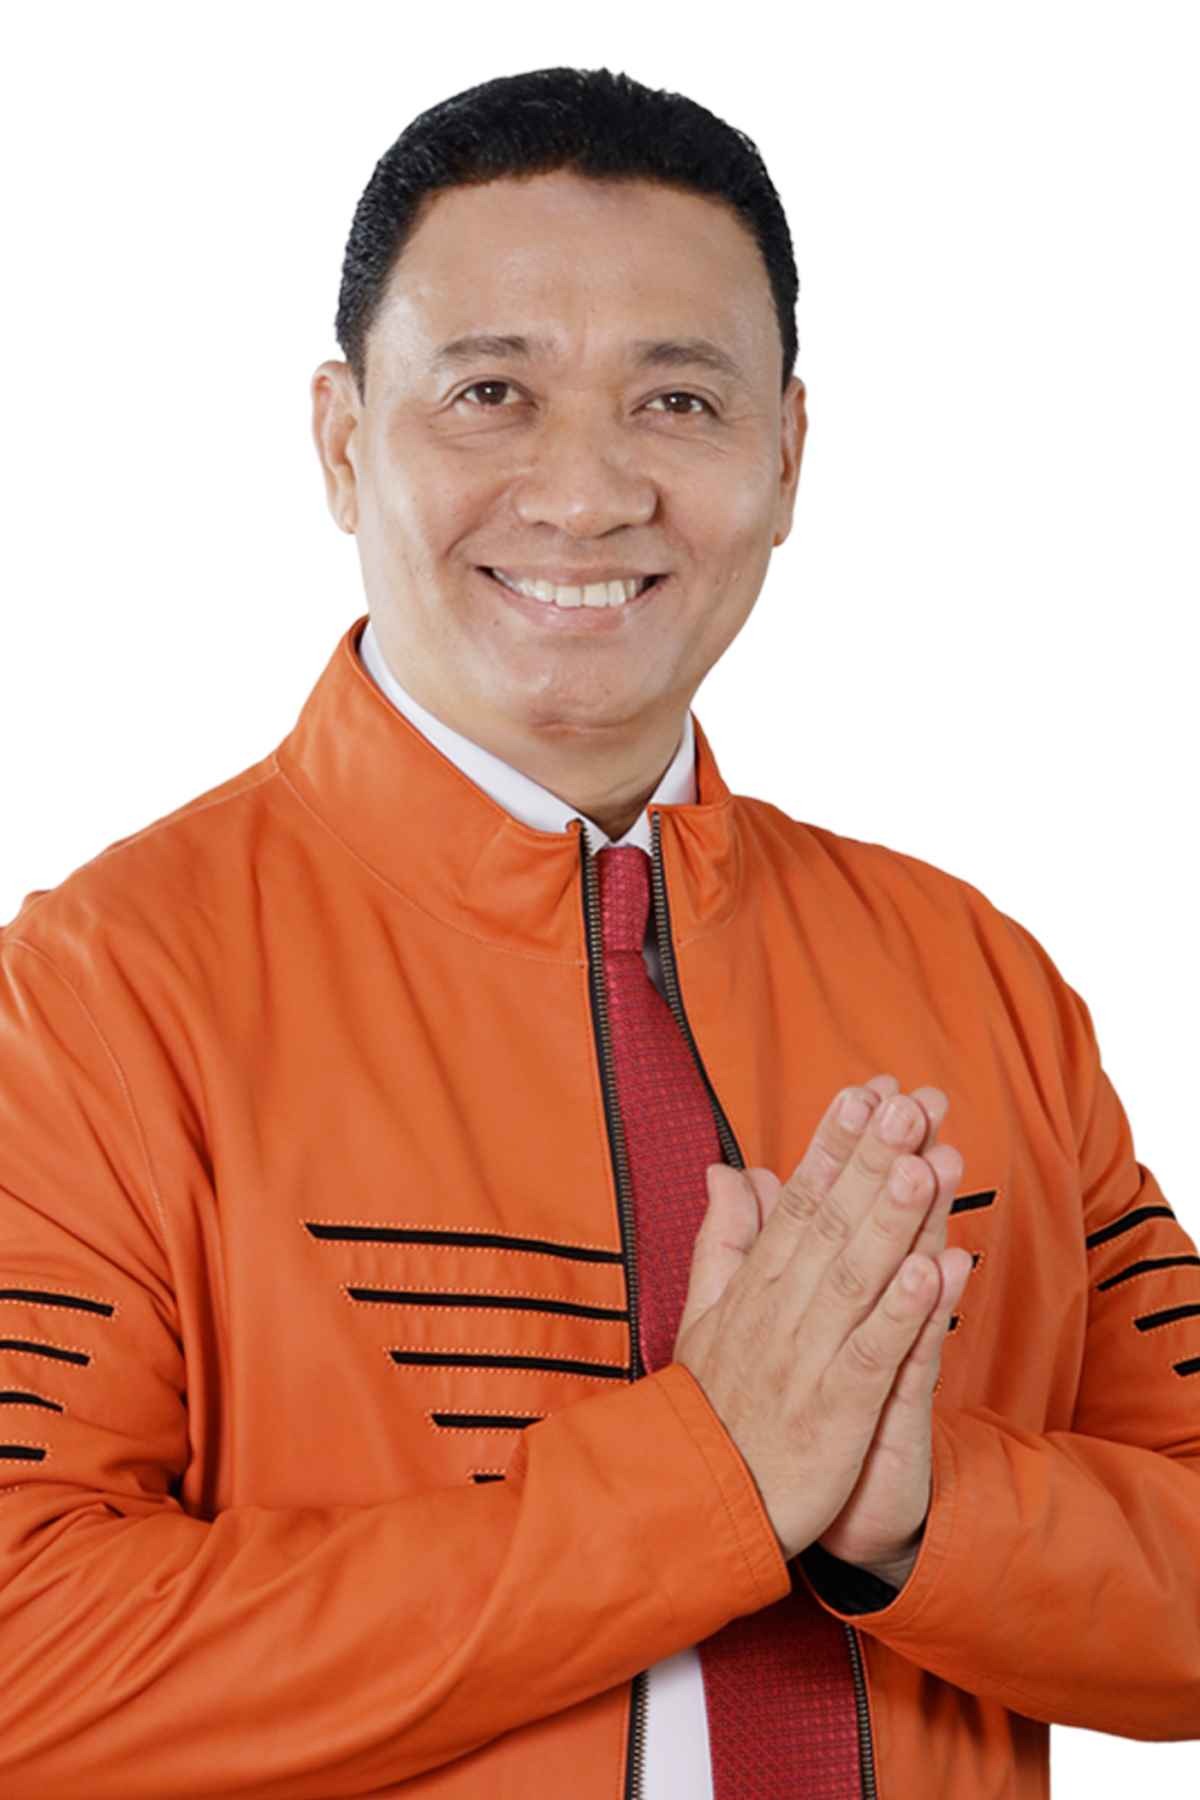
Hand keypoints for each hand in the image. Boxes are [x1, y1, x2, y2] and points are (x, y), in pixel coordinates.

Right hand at [672, 1077, 966, 1561]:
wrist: (697, 1506)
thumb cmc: (713, 1406)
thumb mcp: (705, 1313)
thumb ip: (725, 1237)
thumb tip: (732, 1169)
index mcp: (755, 1286)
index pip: (799, 1200)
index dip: (835, 1144)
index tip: (867, 1091)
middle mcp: (782, 1311)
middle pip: (833, 1222)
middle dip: (873, 1158)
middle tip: (911, 1101)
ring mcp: (809, 1360)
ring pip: (858, 1277)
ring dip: (894, 1218)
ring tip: (926, 1161)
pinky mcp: (836, 1413)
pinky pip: (875, 1355)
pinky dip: (905, 1313)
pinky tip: (936, 1270)